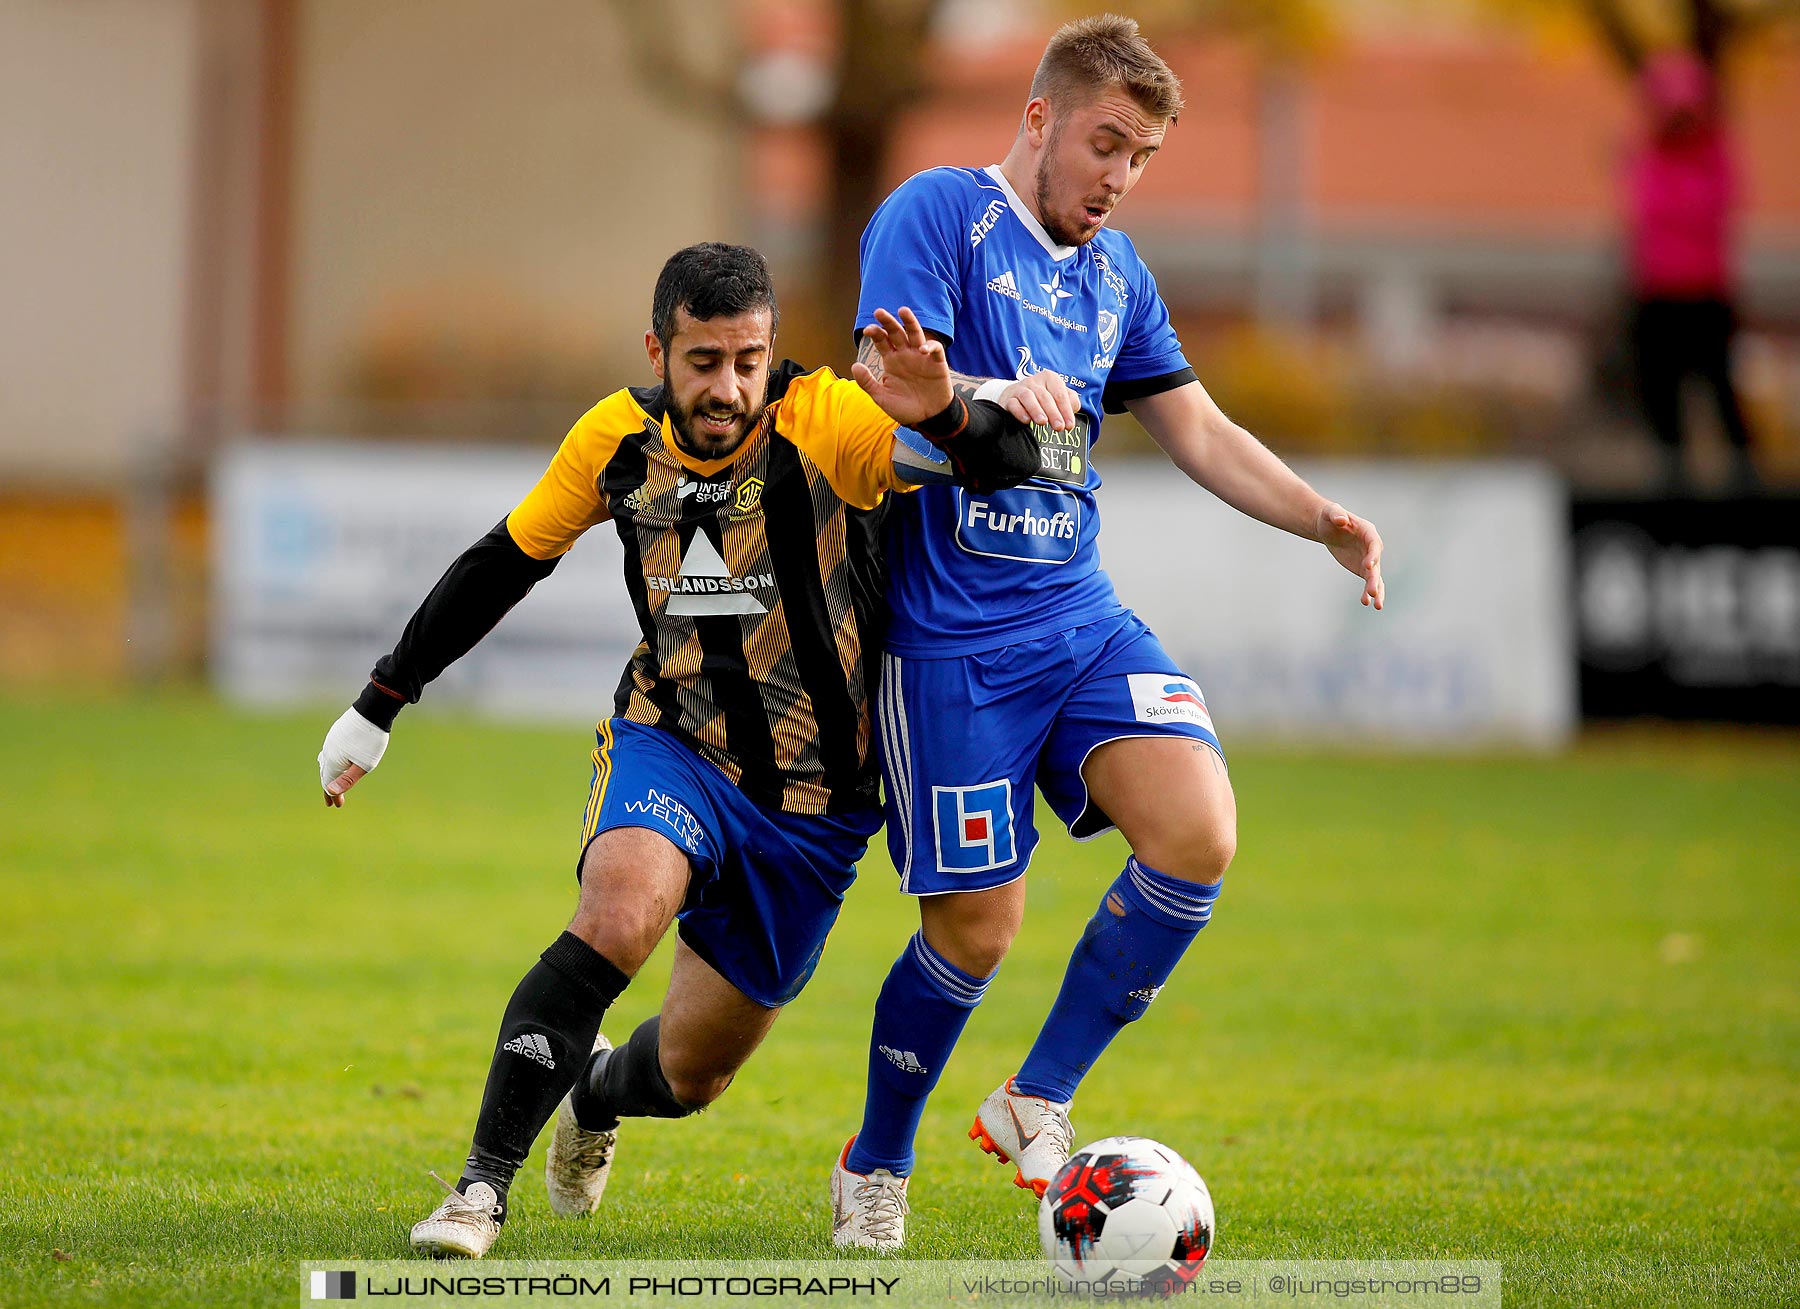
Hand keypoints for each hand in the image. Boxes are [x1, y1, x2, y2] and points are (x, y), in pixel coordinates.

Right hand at [319, 706, 389, 806]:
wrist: (372, 710)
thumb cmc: (371, 740)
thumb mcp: (363, 764)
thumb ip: (347, 779)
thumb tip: (330, 792)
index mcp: (333, 761)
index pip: (329, 783)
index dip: (333, 795)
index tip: (337, 805)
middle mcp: (328, 751)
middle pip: (326, 773)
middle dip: (330, 787)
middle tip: (332, 800)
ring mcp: (331, 740)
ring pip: (326, 761)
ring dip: (329, 774)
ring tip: (331, 783)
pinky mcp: (337, 733)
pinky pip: (329, 752)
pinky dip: (331, 762)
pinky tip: (334, 761)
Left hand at [852, 307, 951, 425]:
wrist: (927, 419)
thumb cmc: (904, 407)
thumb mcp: (882, 397)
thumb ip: (867, 383)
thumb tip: (855, 365)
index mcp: (891, 360)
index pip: (882, 341)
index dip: (875, 333)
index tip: (868, 330)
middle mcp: (905, 354)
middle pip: (896, 332)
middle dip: (888, 322)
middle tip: (879, 312)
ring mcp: (921, 357)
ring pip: (915, 334)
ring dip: (910, 322)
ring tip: (903, 311)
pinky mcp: (937, 363)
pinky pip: (935, 349)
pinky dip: (929, 346)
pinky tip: (921, 350)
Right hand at [996, 371, 1078, 431]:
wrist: (1015, 396)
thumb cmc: (1041, 398)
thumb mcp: (1058, 397)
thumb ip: (1070, 401)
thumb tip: (1073, 409)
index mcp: (1050, 378)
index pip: (1060, 394)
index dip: (1066, 410)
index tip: (1069, 425)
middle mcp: (1034, 382)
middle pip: (1045, 396)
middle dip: (1053, 413)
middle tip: (1059, 427)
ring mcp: (1020, 389)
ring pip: (1028, 397)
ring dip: (1036, 410)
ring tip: (1042, 422)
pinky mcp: (1008, 399)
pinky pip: (1013, 404)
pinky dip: (1020, 412)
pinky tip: (1026, 421)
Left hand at [1316, 502, 1384, 609]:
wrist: (1328, 527)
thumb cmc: (1330, 516)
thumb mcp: (1331, 512)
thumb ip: (1337, 514)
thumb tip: (1341, 519)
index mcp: (1368, 532)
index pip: (1374, 544)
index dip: (1373, 555)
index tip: (1368, 566)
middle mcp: (1372, 547)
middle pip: (1376, 564)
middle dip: (1374, 578)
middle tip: (1372, 591)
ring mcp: (1369, 559)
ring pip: (1375, 576)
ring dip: (1376, 590)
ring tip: (1376, 605)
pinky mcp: (1362, 568)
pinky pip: (1368, 582)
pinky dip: (1368, 592)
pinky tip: (1366, 603)